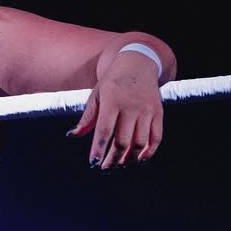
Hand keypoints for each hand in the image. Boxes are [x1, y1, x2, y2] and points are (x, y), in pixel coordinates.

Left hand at [66, 52, 162, 168]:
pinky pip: (156, 138)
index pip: (104, 130)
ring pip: (140, 143)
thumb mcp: (96, 95)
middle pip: (123, 141)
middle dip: (113, 158)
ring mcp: (146, 110)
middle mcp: (131, 106)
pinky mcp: (158, 113)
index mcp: (112, 101)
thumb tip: (72, 135)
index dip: (99, 148)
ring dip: (129, 158)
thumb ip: (87, 117)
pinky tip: (138, 159)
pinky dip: (148, 152)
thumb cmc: (113, 82)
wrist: (138, 64)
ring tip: (120, 164)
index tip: (93, 163)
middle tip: (105, 167)